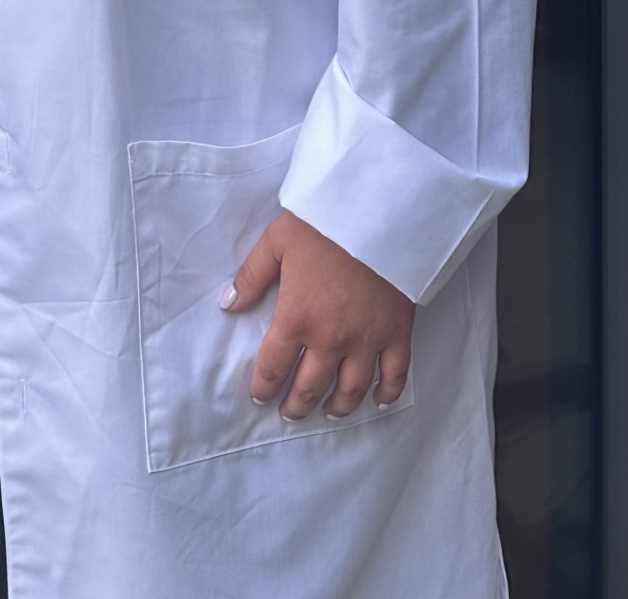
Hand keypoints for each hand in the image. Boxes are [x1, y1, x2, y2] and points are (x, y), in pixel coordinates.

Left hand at [224, 210, 413, 419]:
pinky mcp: (397, 333)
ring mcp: (367, 340)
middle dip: (297, 405)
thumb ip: (251, 276)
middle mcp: (330, 339)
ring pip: (350, 389)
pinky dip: (387, 393)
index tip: (259, 396)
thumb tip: (229, 305)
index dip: (264, 386)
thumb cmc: (322, 226)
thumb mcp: (276, 242)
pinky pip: (395, 375)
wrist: (377, 215)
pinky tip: (378, 401)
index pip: (274, 366)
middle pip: (310, 387)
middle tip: (290, 414)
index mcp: (297, 318)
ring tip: (328, 413)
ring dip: (338, 407)